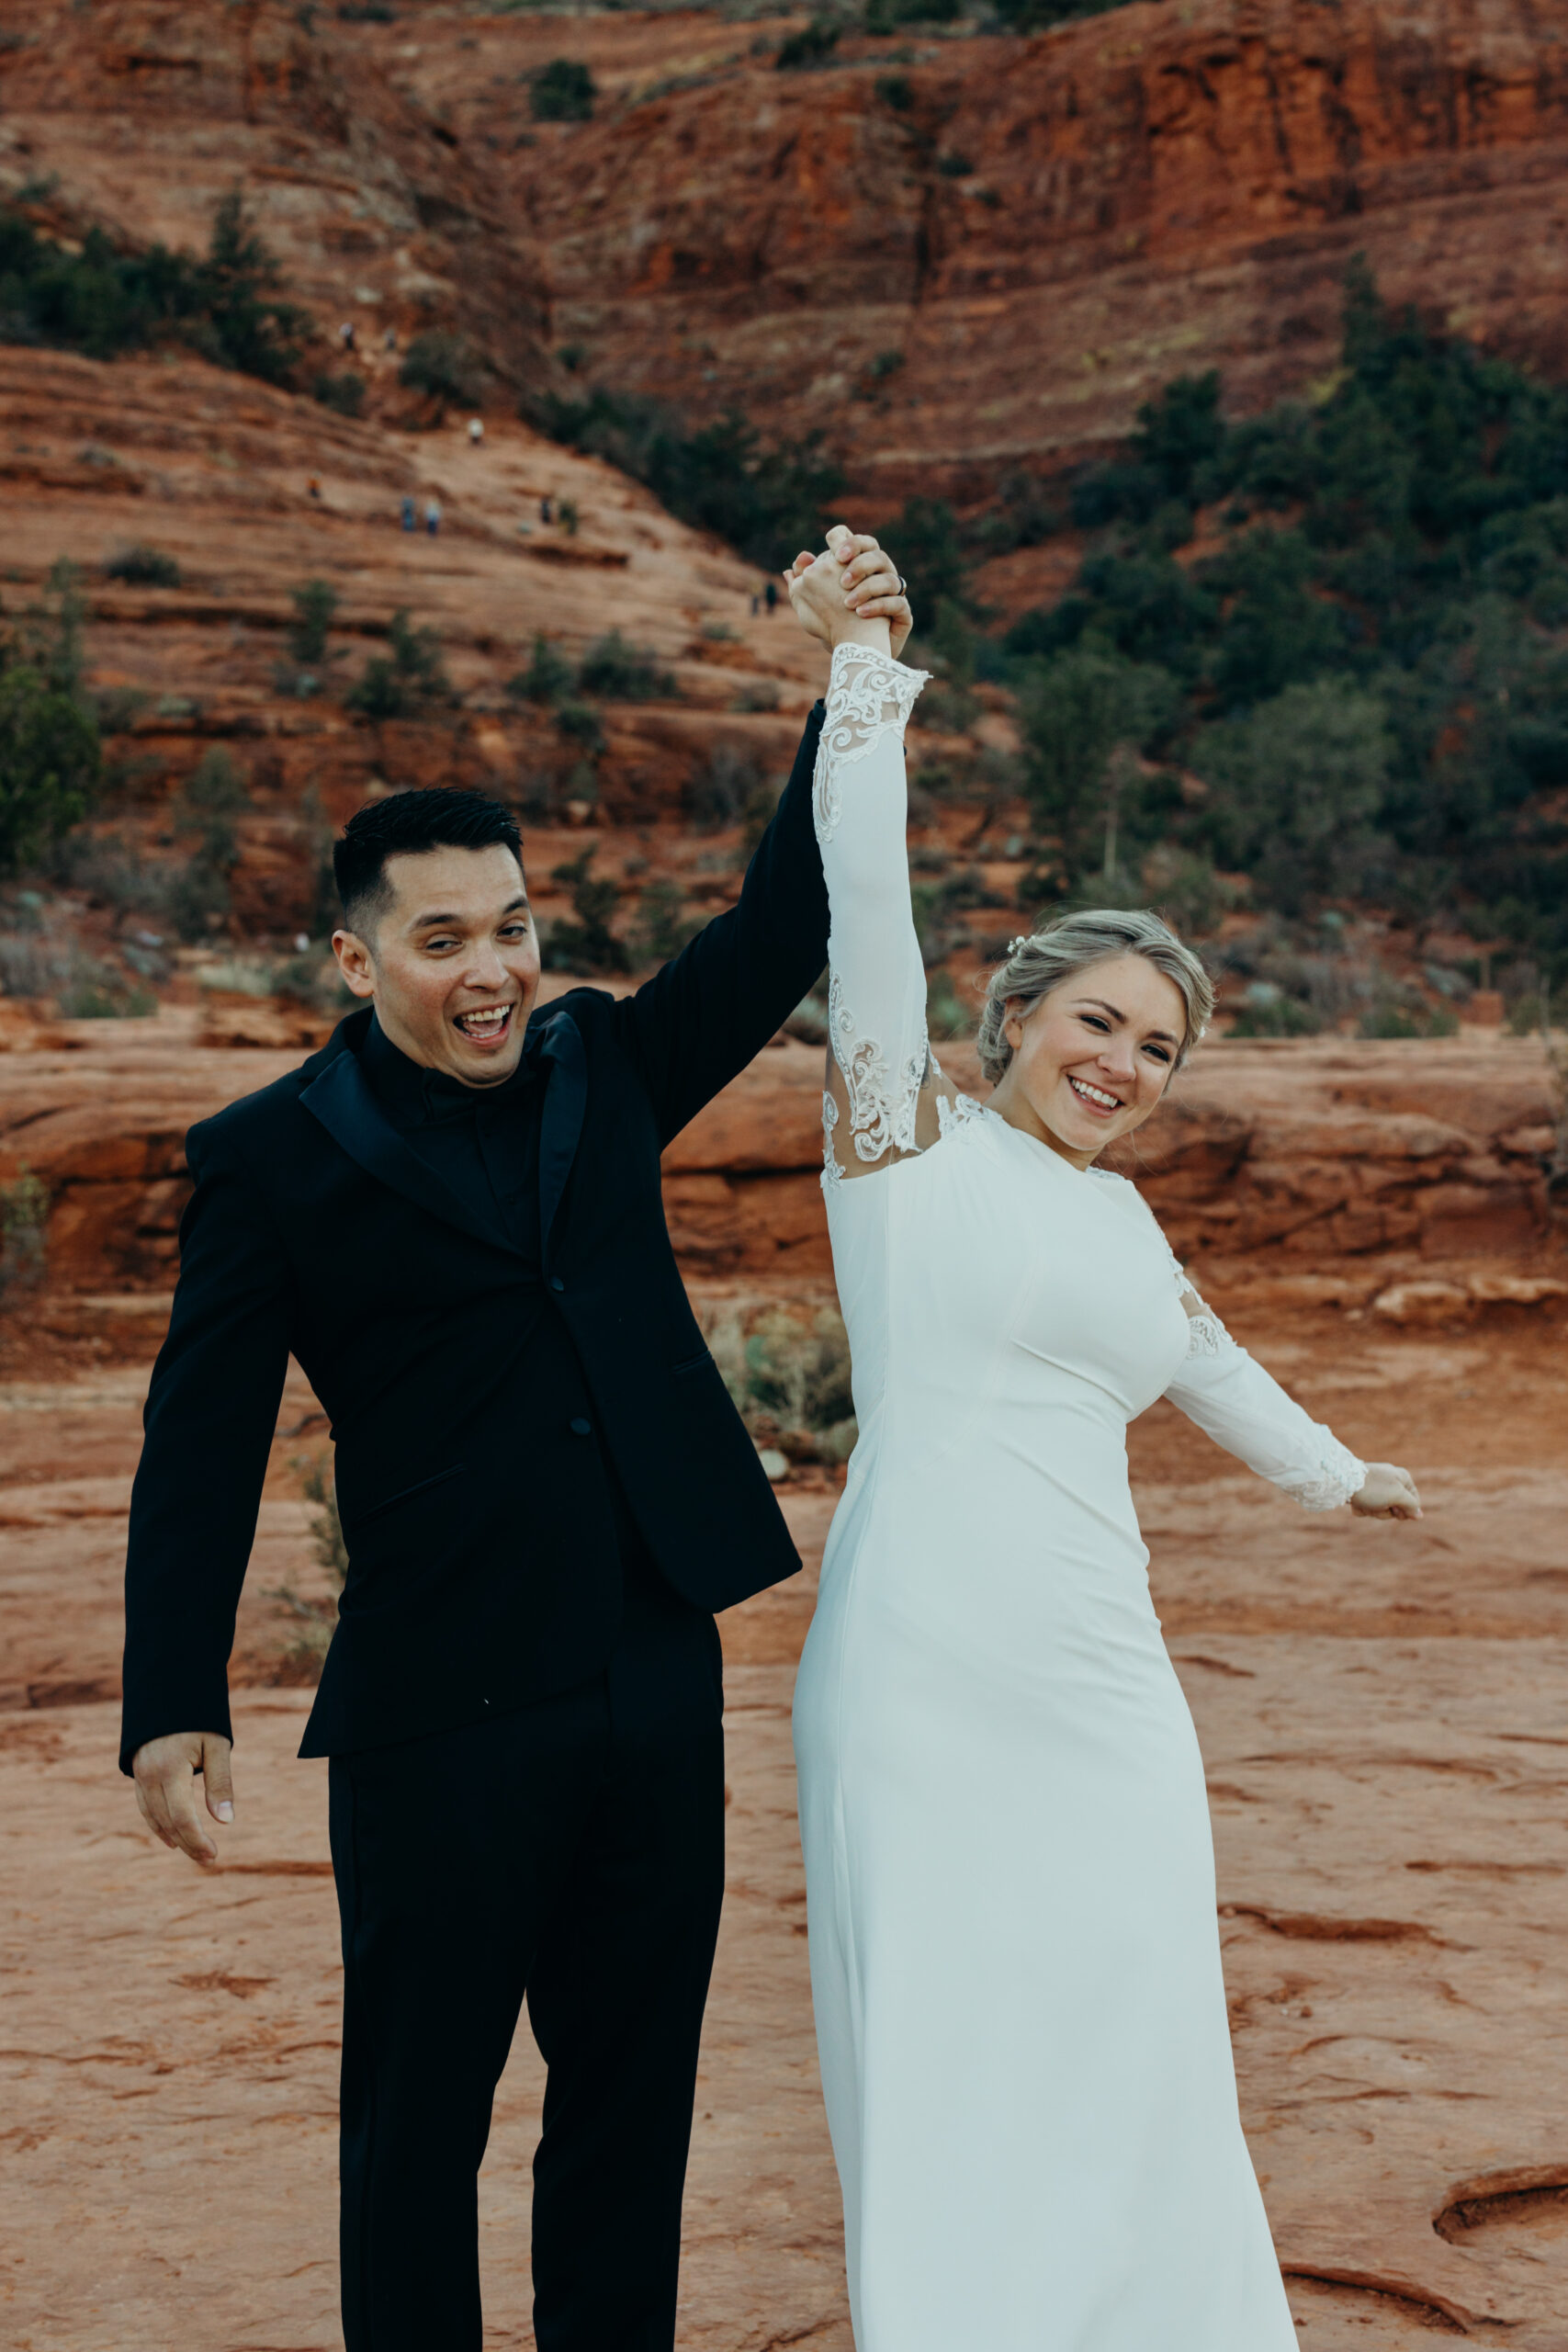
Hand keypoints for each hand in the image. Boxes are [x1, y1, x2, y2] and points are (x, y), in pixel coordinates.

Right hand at [134, 1729, 234, 1866]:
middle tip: (210, 1859)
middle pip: (167, 1822)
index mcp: (169, 1769)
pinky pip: (145, 1806)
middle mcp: (148, 1775)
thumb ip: (220, 1782)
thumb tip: (226, 1821)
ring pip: (153, 1817)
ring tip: (195, 1853)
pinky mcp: (136, 1772)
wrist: (168, 1689)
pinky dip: (158, 1825)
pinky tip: (171, 1838)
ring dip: (173, 1838)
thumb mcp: (217, 1745)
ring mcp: (139, 1775)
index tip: (213, 1854)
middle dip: (188, 1843)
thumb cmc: (199, 1716)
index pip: (181, 1817)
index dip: (196, 1840)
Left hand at [783, 527, 912, 660]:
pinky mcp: (903, 615)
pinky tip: (860, 613)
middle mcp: (880, 577)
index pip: (860, 543)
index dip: (850, 541)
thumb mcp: (812, 603)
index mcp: (860, 568)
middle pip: (878, 554)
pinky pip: (898, 604)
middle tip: (843, 578)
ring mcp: (894, 595)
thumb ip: (803, 581)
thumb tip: (800, 558)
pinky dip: (879, 606)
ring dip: (867, 588)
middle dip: (860, 562)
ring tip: (847, 603)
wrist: (853, 654)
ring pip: (891, 579)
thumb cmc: (834, 624)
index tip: (836, 553)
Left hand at [1350, 1463, 1421, 1518]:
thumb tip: (1419, 1516)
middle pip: (1396, 1508)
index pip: (1414, 1502)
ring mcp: (1375, 1486)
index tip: (1396, 1510)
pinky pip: (1367, 1507)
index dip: (1406, 1511)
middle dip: (1385, 1511)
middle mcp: (1390, 1480)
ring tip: (1364, 1502)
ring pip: (1380, 1509)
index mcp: (1403, 1477)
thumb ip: (1411, 1506)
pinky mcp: (1362, 1491)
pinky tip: (1355, 1502)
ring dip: (1372, 1511)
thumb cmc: (1373, 1488)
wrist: (1342, 1482)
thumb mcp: (1398, 1497)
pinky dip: (1362, 1508)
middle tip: (1378, 1504)